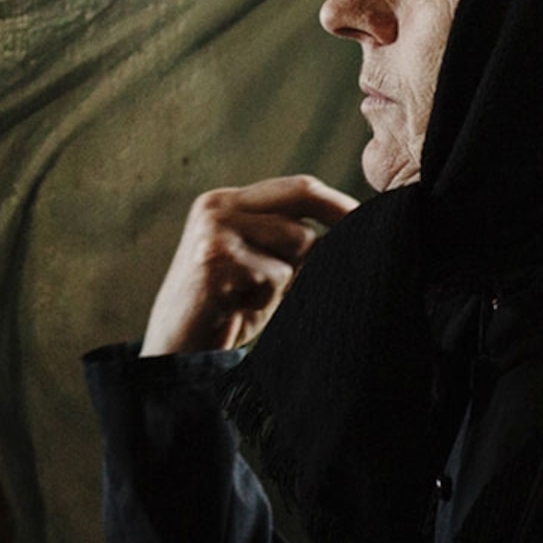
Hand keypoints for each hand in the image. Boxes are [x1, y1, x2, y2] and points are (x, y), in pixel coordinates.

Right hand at [140, 175, 355, 356]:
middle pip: (302, 197)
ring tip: (252, 298)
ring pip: (297, 241)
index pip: (297, 188)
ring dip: (290, 278)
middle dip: (337, 222)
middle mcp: (217, 205)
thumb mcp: (265, 271)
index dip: (338, 203)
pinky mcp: (214, 261)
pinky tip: (236, 309)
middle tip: (358, 246)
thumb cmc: (226, 314)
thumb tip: (354, 234)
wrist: (174, 354)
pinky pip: (277, 275)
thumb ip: (296, 247)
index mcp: (227, 202)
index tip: (368, 221)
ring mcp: (214, 230)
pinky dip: (268, 300)